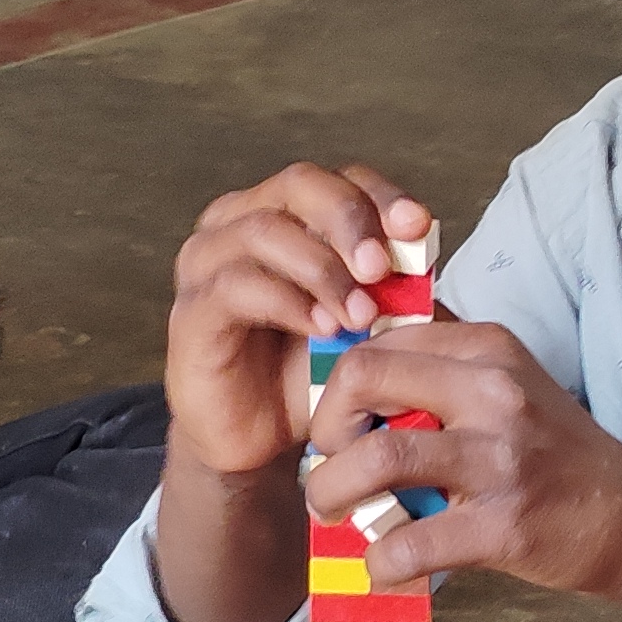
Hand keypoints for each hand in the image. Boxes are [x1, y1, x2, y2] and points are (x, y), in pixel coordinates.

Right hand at [161, 162, 433, 478]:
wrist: (263, 441)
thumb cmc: (311, 373)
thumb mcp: (370, 329)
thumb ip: (399, 294)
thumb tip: (430, 265)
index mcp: (288, 213)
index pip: (341, 180)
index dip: (382, 196)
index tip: (419, 227)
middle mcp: (240, 222)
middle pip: (300, 184)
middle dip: (350, 221)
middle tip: (381, 268)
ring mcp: (208, 263)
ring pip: (265, 230)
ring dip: (322, 269)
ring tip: (361, 315)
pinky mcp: (191, 311)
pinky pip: (236, 286)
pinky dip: (289, 303)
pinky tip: (324, 330)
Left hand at [303, 321, 621, 600]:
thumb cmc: (560, 457)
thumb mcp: (512, 386)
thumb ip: (443, 374)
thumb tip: (352, 382)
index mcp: (488, 348)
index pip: (375, 344)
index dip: (337, 390)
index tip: (340, 429)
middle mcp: (494, 390)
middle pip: (362, 382)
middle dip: (323, 432)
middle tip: (327, 468)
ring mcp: (501, 458)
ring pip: (376, 460)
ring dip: (331, 494)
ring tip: (333, 515)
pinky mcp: (505, 524)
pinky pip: (409, 543)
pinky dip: (379, 561)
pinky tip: (386, 567)